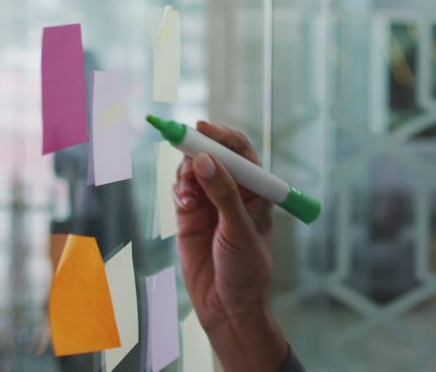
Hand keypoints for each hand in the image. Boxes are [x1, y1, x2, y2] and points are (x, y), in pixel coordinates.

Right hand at [174, 120, 287, 370]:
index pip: (241, 152)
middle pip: (214, 155)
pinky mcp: (190, 216)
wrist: (227, 307)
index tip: (202, 127)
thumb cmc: (246, 270)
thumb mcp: (238, 230)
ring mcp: (211, 203)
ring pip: (194, 170)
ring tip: (188, 191)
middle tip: (182, 145)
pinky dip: (179, 188)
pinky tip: (183, 200)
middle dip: (198, 149)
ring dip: (187, 172)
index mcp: (257, 190)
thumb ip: (222, 194)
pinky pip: (181, 189)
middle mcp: (234, 192)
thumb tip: (206, 160)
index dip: (222, 136)